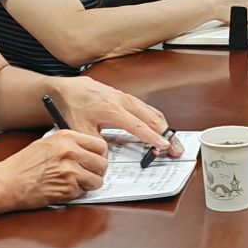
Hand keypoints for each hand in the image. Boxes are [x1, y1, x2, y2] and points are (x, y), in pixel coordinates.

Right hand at [0, 130, 108, 208]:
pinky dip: (75, 194)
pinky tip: (61, 189)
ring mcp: (70, 170)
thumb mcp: (47, 144)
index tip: (95, 161)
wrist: (6, 182)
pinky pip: (83, 192)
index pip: (100, 145)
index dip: (100, 156)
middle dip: (96, 172)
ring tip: (73, 183)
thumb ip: (70, 144)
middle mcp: (70, 151)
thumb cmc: (23, 165)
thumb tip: (90, 152)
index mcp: (67, 137)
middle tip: (87, 175)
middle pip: (102, 163)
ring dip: (88, 185)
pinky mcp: (67, 187)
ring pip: (97, 180)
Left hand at [51, 75, 174, 154]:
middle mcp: (124, 102)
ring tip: (174, 142)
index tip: (164, 146)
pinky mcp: (128, 97)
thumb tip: (107, 159)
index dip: (153, 137)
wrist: (71, 88)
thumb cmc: (75, 106)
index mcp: (112, 109)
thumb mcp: (80, 129)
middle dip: (168, 135)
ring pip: (153, 112)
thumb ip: (95, 144)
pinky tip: (162, 128)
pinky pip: (149, 108)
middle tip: (177, 149)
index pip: (138, 126)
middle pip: (153, 119)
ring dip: (166, 128)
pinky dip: (158, 120)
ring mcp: (128, 98)